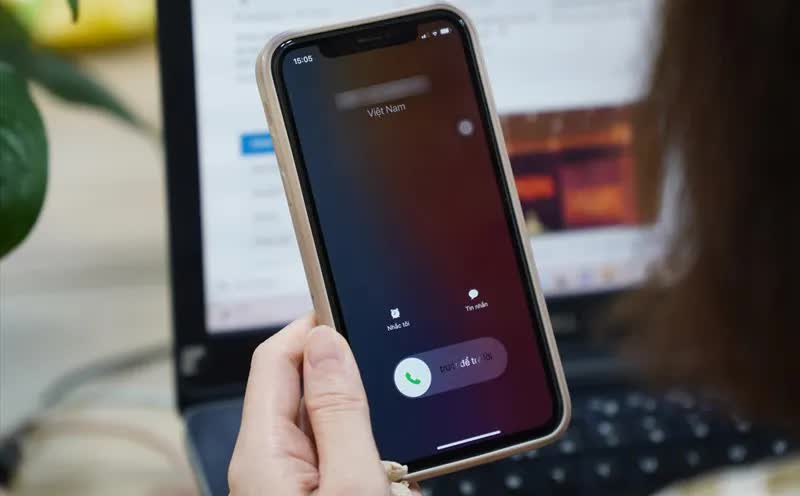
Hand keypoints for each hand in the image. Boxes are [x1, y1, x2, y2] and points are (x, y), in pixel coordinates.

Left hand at [228, 315, 420, 494]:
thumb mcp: (353, 485)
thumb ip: (340, 412)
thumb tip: (326, 342)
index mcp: (263, 452)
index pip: (275, 358)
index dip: (314, 329)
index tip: (356, 315)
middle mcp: (267, 464)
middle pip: (308, 394)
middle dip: (361, 400)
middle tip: (400, 426)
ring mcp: (289, 483)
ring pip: (334, 432)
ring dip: (375, 446)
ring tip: (397, 484)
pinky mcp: (311, 494)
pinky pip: (343, 464)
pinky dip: (375, 472)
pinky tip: (393, 492)